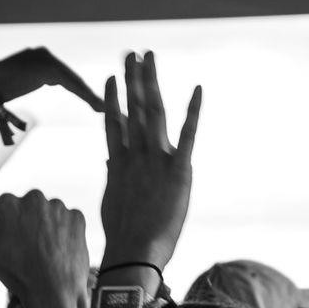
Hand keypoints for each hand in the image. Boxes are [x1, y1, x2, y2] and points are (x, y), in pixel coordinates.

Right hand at [0, 47, 104, 110]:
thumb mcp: (15, 86)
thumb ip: (30, 83)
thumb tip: (33, 91)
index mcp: (37, 58)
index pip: (65, 77)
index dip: (81, 92)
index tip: (96, 105)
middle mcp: (42, 54)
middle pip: (73, 78)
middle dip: (90, 95)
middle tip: (108, 109)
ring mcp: (44, 58)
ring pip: (74, 81)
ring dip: (91, 98)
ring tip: (107, 112)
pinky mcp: (46, 66)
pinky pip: (71, 83)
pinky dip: (85, 96)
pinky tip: (98, 107)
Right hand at [0, 191, 89, 307]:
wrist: (56, 294)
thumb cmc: (17, 276)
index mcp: (6, 203)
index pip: (1, 212)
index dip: (3, 232)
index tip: (11, 249)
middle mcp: (33, 197)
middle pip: (25, 209)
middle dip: (24, 225)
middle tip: (28, 253)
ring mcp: (57, 206)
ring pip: (46, 214)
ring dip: (44, 228)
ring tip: (45, 254)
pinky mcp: (77, 215)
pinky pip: (66, 220)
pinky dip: (63, 233)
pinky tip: (60, 251)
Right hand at [98, 52, 199, 268]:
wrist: (134, 254)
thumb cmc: (125, 237)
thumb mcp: (115, 201)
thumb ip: (115, 175)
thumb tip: (112, 160)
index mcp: (120, 164)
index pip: (115, 122)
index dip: (113, 98)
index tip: (111, 77)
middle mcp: (136, 156)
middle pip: (134, 108)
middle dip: (132, 79)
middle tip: (131, 53)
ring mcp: (156, 161)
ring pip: (153, 113)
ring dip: (150, 82)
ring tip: (146, 57)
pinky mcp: (178, 172)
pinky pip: (188, 135)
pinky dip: (193, 112)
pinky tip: (197, 89)